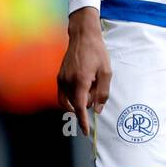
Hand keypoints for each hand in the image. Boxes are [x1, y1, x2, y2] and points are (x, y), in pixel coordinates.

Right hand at [58, 8, 111, 135]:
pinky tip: (83, 85)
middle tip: (96, 87)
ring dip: (79, 99)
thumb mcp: (106, 72)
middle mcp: (67, 81)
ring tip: (90, 84)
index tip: (86, 131)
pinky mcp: (59, 76)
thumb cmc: (97, 52)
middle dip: (86, 103)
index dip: (83, 121)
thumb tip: (97, 110)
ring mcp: (61, 79)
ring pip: (69, 100)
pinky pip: (64, 94)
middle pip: (76, 104)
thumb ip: (102, 93)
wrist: (83, 36)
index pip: (79, 107)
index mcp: (81, 80)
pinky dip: (72, 96)